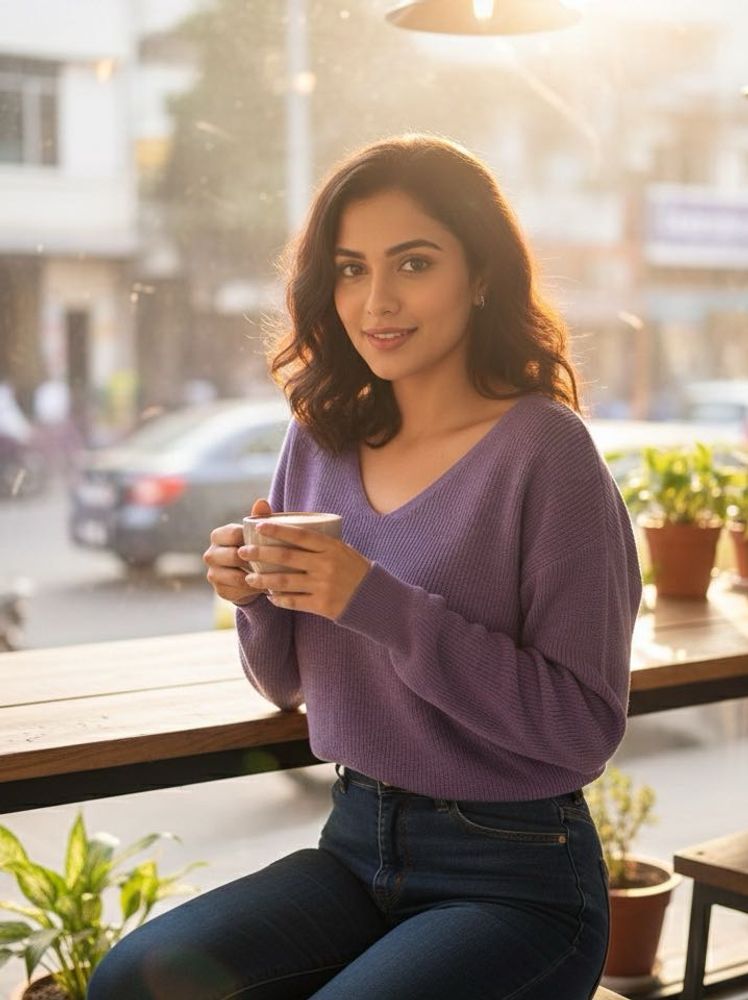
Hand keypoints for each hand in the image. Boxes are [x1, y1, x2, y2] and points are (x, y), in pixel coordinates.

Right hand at [203, 498, 271, 605]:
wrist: (247, 575)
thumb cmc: (253, 547)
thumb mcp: (256, 533)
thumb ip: (259, 517)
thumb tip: (262, 501)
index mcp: (218, 535)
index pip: (234, 534)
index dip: (252, 539)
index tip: (269, 542)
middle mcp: (210, 554)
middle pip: (233, 556)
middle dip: (254, 560)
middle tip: (274, 562)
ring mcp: (212, 573)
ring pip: (236, 576)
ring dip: (256, 576)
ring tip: (273, 575)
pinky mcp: (219, 590)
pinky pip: (239, 591)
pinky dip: (254, 589)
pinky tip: (267, 586)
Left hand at [238, 520, 371, 620]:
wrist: (374, 598)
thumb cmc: (355, 570)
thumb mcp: (343, 550)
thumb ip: (320, 544)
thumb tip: (290, 533)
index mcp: (331, 547)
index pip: (299, 535)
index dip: (277, 530)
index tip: (258, 526)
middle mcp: (326, 565)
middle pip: (286, 557)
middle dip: (260, 554)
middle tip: (243, 552)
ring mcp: (323, 586)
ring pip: (285, 582)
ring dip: (263, 580)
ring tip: (249, 578)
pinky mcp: (322, 605)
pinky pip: (294, 601)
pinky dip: (279, 599)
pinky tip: (269, 597)